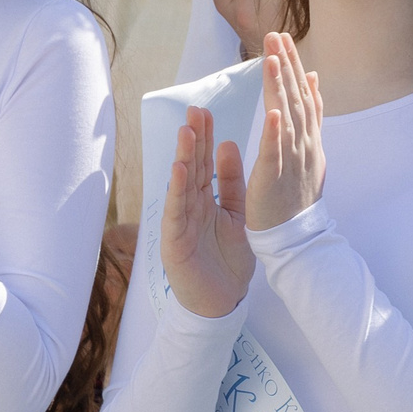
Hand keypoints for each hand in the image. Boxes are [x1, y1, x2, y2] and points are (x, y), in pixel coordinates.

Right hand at [161, 106, 253, 317]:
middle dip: (193, 139)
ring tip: (186, 131)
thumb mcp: (237, 214)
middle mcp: (190, 207)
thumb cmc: (228, 260)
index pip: (203, 162)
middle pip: (191, 167)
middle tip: (194, 109)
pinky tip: (179, 168)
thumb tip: (229, 144)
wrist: (222, 302)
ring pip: (181, 185)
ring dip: (183, 157)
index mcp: (206, 200)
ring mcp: (181, 222)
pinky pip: (177, 211)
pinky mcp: (175, 240)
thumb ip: (232, 183)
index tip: (206, 111)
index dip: (204, 138)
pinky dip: (177, 189)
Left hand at [243, 33, 325, 230]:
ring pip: (287, 118)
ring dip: (280, 87)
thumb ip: (311, 116)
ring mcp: (293, 160)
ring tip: (271, 58)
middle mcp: (305, 144)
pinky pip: (276, 152)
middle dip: (286, 66)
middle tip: (275, 35)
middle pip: (296, 99)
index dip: (294, 66)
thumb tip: (313, 80)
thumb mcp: (310, 150)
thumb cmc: (298, 196)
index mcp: (309, 139)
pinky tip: (273, 110)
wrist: (299, 238)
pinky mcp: (276, 178)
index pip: (303, 95)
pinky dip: (275, 131)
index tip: (284, 39)